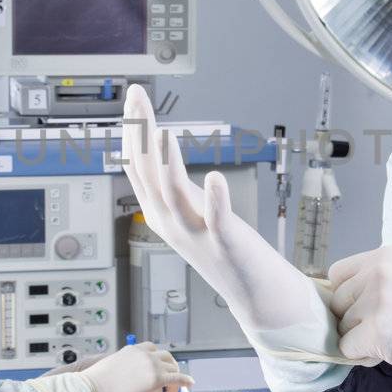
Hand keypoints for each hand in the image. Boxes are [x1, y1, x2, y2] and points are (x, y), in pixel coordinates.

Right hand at [81, 342, 192, 391]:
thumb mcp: (107, 370)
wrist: (90, 389)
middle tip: (168, 380)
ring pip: (172, 365)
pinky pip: (177, 377)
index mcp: (130, 350)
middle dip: (169, 366)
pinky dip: (185, 380)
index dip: (156, 359)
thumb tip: (112, 382)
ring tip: (172, 389)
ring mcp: (150, 364)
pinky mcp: (156, 378)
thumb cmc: (93, 384)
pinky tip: (189, 384)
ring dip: (175, 375)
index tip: (156, 368)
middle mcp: (142, 353)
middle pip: (165, 355)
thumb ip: (116, 372)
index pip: (150, 349)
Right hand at [120, 85, 334, 356]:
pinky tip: (214, 177)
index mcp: (162, 213)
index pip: (137, 166)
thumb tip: (158, 152)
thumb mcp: (191, 211)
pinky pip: (217, 220)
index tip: (133, 98)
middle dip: (140, 134)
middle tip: (136, 98)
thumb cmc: (227, 249)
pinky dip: (214, 199)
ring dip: (165, 163)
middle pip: (146, 173)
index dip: (134, 131)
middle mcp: (172, 223)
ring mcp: (197, 235)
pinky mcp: (226, 244)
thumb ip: (173, 185)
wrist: (257, 294)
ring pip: (171, 195)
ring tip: (162, 132)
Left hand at [329, 246, 391, 387]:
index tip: (371, 308)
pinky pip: (346, 348)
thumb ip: (374, 280)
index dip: (348, 297)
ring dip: (360, 339)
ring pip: (341, 327)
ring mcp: (378, 301)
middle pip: (336, 302)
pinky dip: (362, 356)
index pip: (337, 274)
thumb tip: (329, 297)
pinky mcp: (377, 332)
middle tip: (390, 327)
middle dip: (354, 320)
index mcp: (386, 255)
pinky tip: (391, 352)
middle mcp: (379, 272)